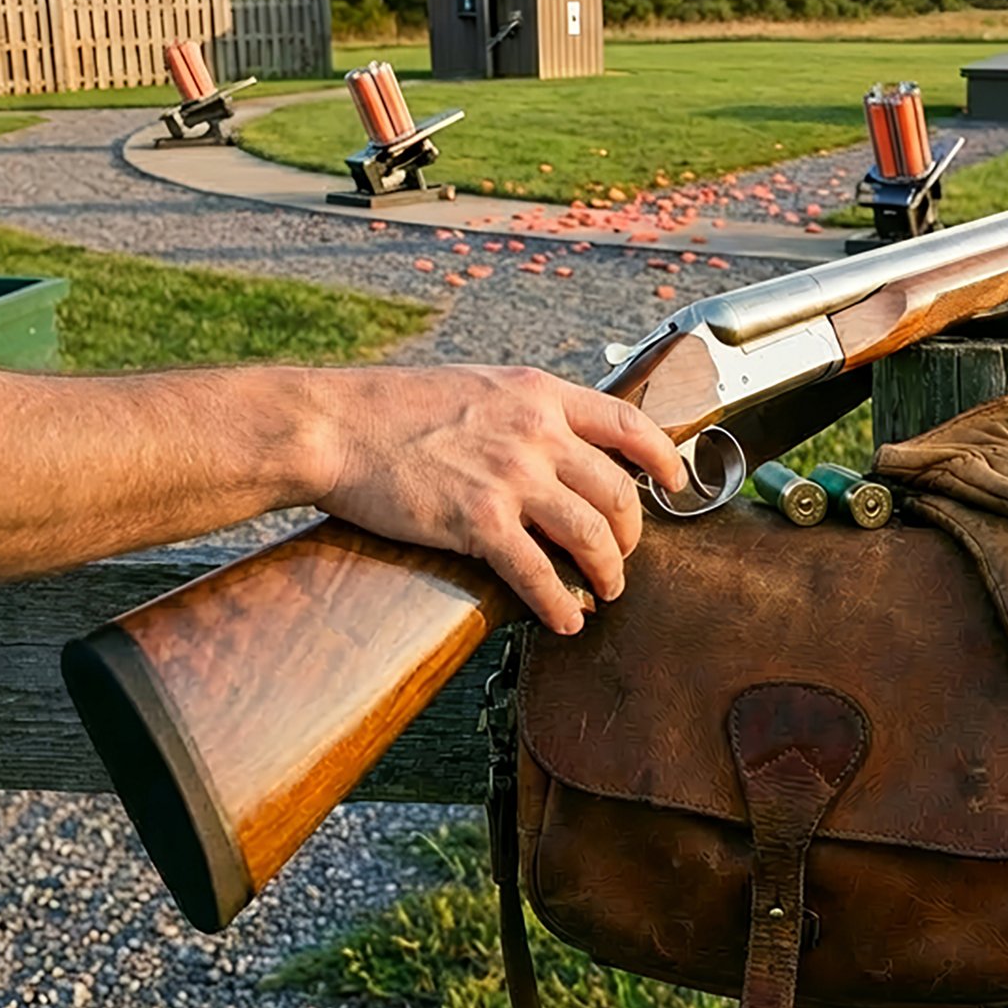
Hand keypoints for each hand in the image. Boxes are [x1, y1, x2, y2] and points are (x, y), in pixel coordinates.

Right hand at [316, 366, 686, 635]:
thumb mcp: (479, 386)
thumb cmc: (394, 407)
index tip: (674, 484)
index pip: (629, 424)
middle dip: (632, 532)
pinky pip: (539, 573)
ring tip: (605, 591)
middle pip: (618, 490)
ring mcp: (510, 477)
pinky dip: (560, 604)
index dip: (664, 459)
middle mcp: (536, 432)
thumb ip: (526, 410)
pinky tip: (565, 621)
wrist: (332, 425)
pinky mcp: (478, 521)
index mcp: (539, 394)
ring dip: (609, 572)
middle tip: (624, 553)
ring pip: (592, 534)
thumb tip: (559, 439)